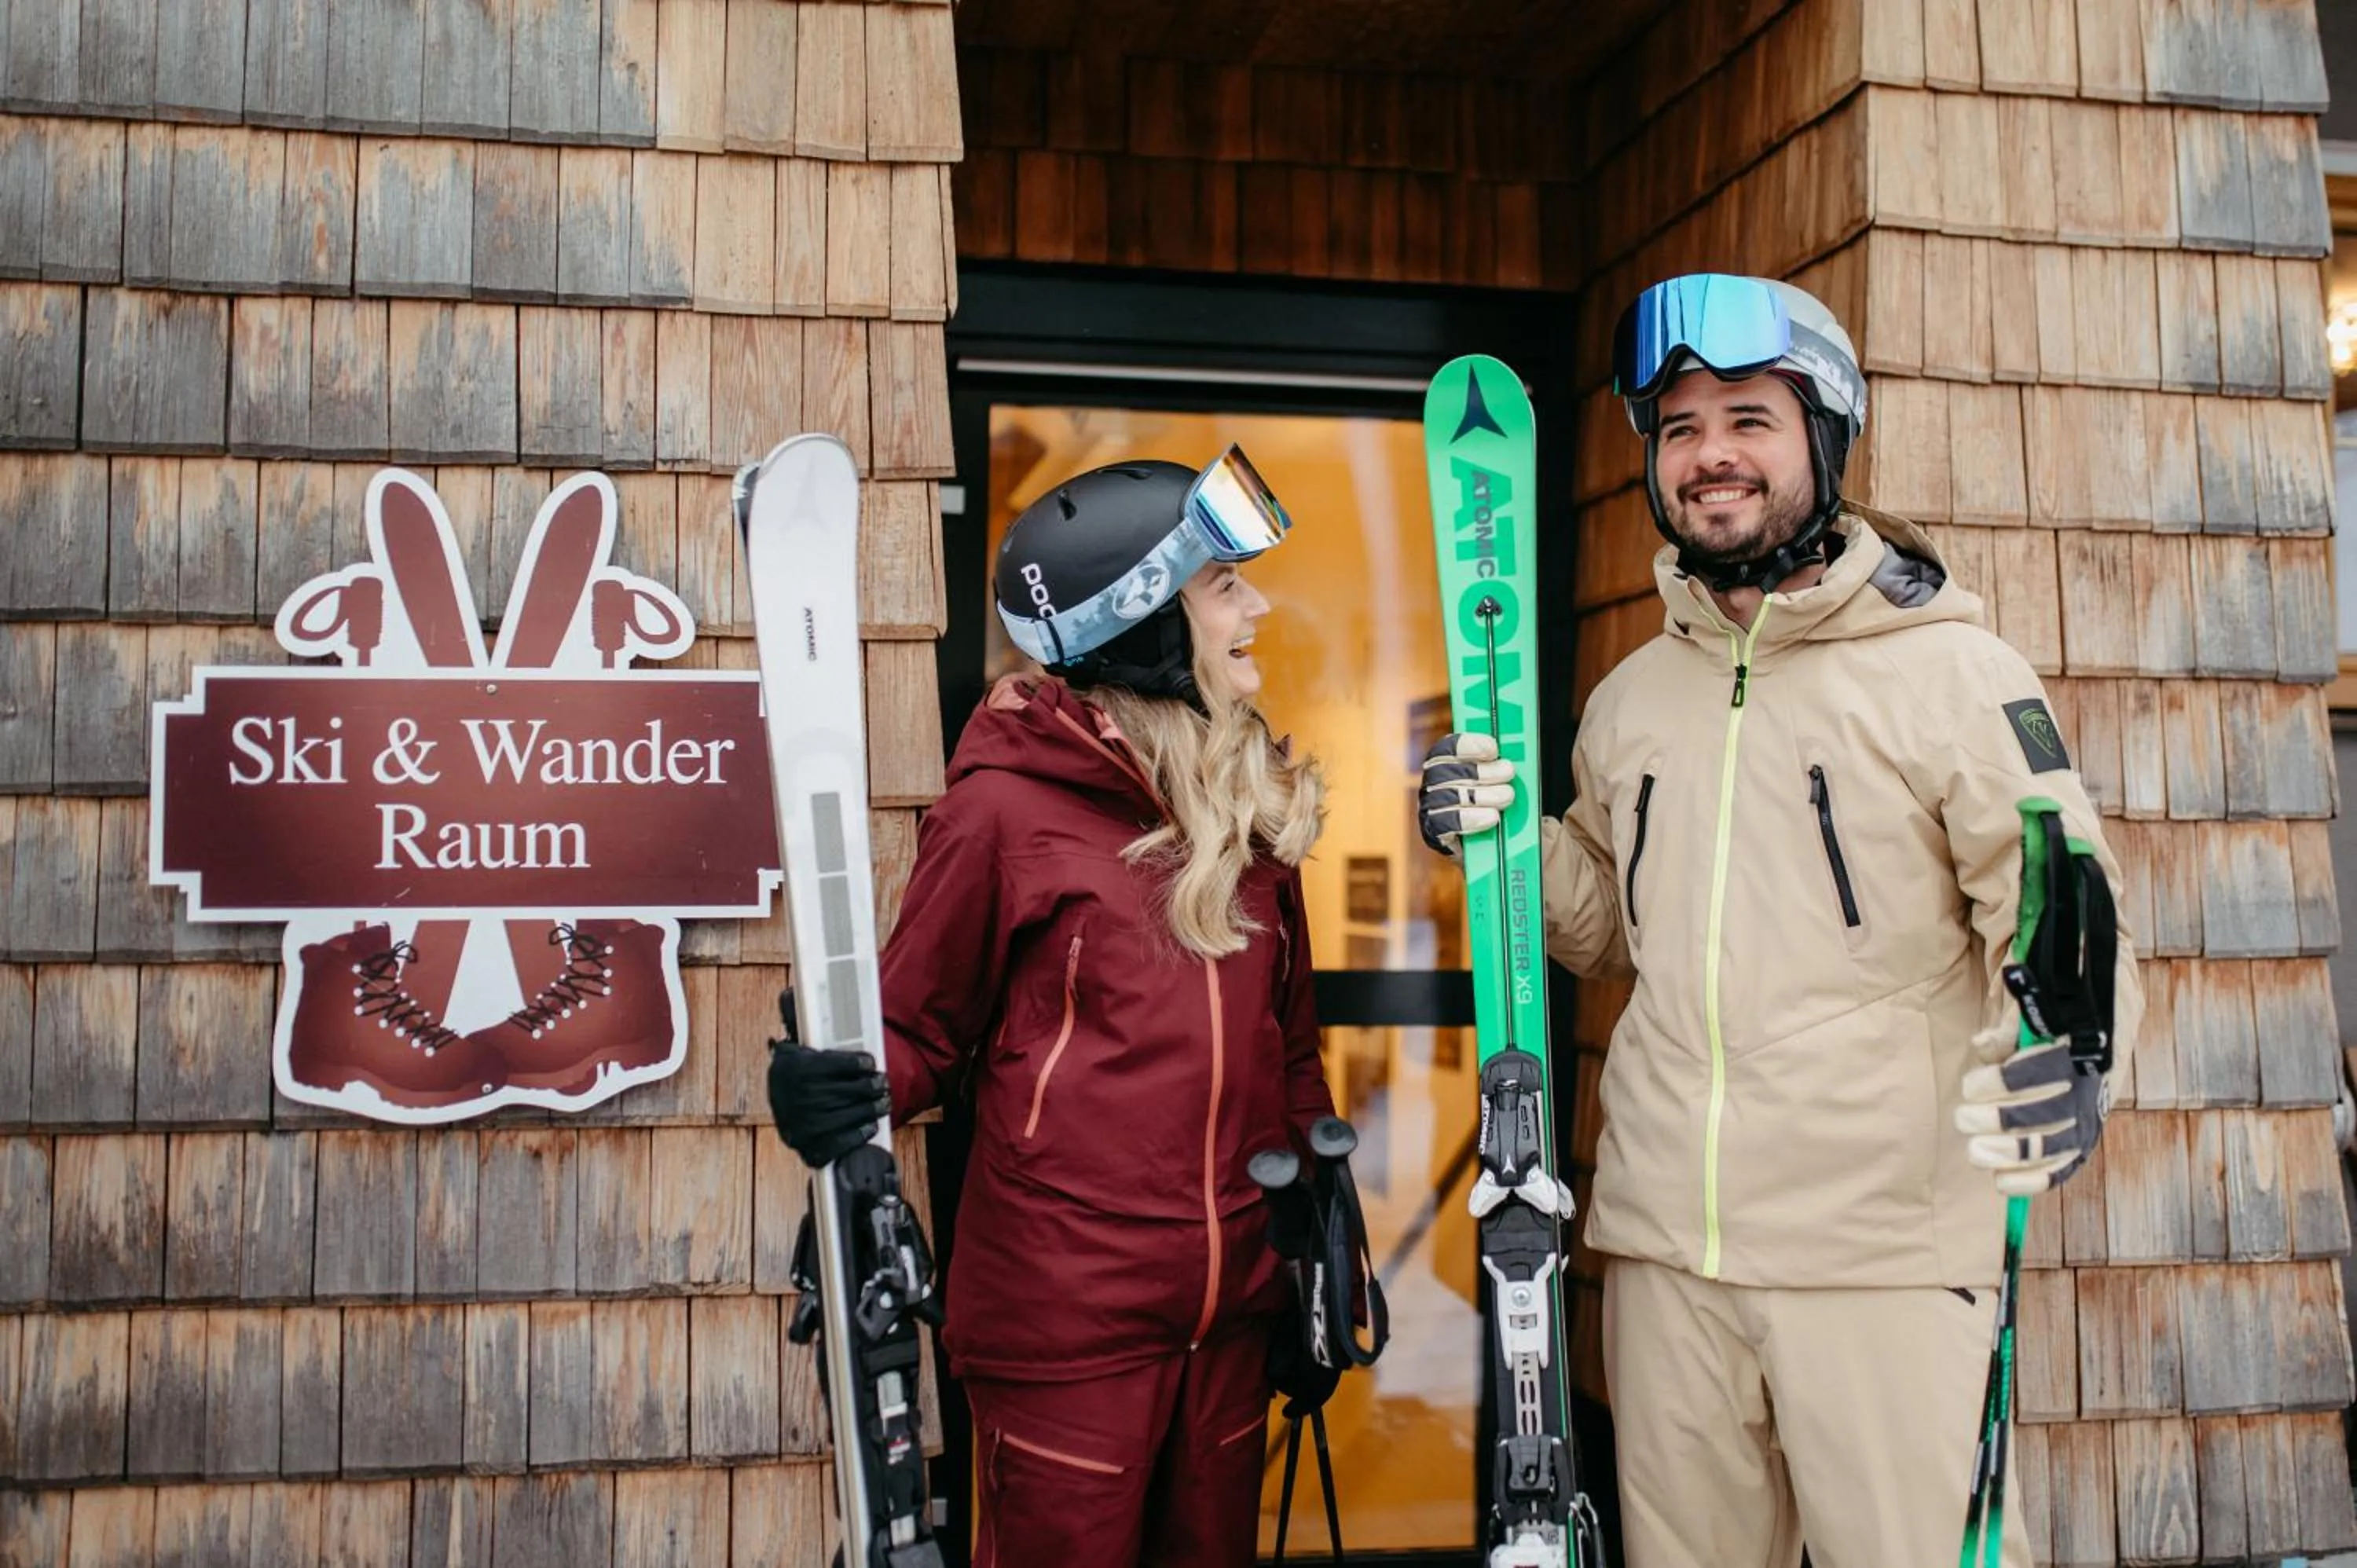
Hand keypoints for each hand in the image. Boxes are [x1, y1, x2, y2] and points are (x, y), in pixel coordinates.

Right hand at [766, 988, 889, 1167]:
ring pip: (843, 1117)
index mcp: (791, 1069)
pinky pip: (835, 1145)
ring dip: (869, 1109)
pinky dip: (856, 1135)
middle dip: (868, 1087)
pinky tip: (870, 1126)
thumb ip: (798, 1017)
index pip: (827, 1065)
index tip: (870, 1062)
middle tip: (884, 1082)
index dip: (853, 1064)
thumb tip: (790, 992)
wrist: (788, 1105)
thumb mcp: (799, 1042)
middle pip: (840, 1092)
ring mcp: (797, 1126)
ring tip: (883, 1101)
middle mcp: (791, 1099)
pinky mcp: (805, 1148)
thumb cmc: (802, 1069)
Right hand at [1419, 733, 1516, 858]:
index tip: (1493, 749)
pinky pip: (1445, 825)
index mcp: (1446, 764)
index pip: (1447, 748)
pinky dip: (1470, 820)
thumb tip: (1519, 751)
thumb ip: (1504, 765)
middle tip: (1509, 772)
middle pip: (1446, 771)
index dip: (1468, 745)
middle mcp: (1433, 785)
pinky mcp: (1435, 835)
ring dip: (1481, 795)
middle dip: (1481, 770)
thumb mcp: (1506, 782)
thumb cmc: (1503, 805)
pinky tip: (1492, 818)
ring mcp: (1431, 810)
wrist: (1502, 846)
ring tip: (1507, 797)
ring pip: (1448, 797)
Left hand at [1955, 1020, 2107, 1196]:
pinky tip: (2000, 1181)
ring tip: (1975, 1151)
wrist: (2097, 1060)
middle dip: (1997, 1121)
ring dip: (2008, 1153)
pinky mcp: (2079, 1151)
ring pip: (2049, 1148)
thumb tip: (1982, 1044)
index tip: (1971, 1087)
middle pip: (2042, 1116)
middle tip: (1964, 1119)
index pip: (2037, 1073)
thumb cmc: (2049, 1043)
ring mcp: (2083, 1127)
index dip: (1999, 1084)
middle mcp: (2082, 1096)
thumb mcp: (2032, 1026)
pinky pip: (2058, 1172)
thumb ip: (2006, 1034)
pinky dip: (2030, 1182)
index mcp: (2071, 1058)